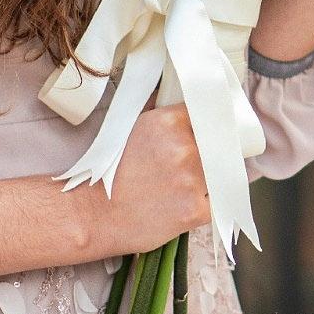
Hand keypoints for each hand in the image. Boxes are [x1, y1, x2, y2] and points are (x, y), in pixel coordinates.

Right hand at [94, 103, 211, 256]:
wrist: (92, 214)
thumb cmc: (109, 173)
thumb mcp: (130, 128)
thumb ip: (161, 116)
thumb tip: (181, 100)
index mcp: (169, 122)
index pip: (207, 114)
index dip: (208, 125)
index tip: (207, 132)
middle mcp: (184, 148)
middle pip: (219, 144)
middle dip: (210, 153)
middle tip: (190, 165)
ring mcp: (192, 179)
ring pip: (220, 174)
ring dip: (207, 179)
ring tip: (180, 187)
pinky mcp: (196, 210)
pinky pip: (216, 202)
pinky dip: (203, 204)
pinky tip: (181, 205)